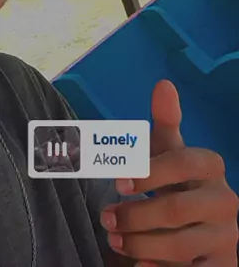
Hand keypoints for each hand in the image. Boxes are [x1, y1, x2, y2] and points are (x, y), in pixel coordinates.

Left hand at [100, 80, 238, 265]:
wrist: (208, 230)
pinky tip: (141, 266)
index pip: (182, 162)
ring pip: (179, 245)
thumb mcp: (170, 152)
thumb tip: (164, 84)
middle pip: (176, 209)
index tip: (117, 183)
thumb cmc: (178, 182)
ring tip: (114, 239)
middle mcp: (225, 200)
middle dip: (134, 215)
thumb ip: (166, 122)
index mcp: (211, 166)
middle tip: (106, 218)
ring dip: (139, 244)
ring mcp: (227, 236)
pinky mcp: (223, 265)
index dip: (148, 173)